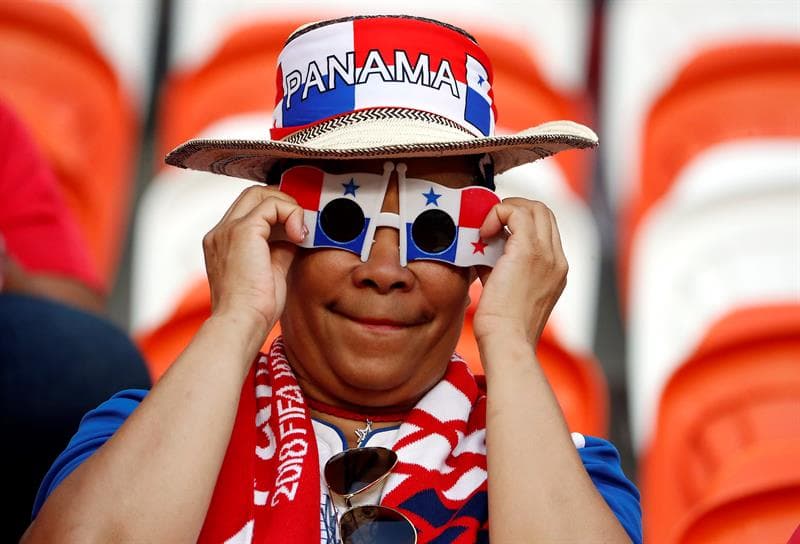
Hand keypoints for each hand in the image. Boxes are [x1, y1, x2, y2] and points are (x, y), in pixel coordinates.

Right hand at [202, 185, 305, 334]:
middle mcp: (220, 232)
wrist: (242, 323)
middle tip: (301, 224)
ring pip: (261, 194)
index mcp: (221, 243)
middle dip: (282, 202)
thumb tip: (296, 234)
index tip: (296, 228)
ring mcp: (228, 229)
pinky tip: (299, 236)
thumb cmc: (254, 308)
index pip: (248, 209)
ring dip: (288, 206)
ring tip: (301, 232)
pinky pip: (271, 205)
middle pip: (253, 194)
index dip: (276, 211)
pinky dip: (291, 214)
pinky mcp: (243, 231)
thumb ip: (280, 248)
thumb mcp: (270, 270)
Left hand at [472, 198, 567, 345]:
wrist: (506, 341)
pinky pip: (516, 214)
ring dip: (506, 210)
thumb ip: (500, 265)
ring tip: (486, 229)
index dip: (520, 221)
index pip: (545, 229)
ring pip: (535, 208)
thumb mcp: (506, 288)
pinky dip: (497, 214)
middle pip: (544, 212)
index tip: (496, 231)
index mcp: (556, 271)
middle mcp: (557, 261)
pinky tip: (483, 233)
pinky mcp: (528, 252)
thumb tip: (482, 246)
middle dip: (514, 209)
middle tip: (490, 223)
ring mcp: (547, 255)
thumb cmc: (502, 327)